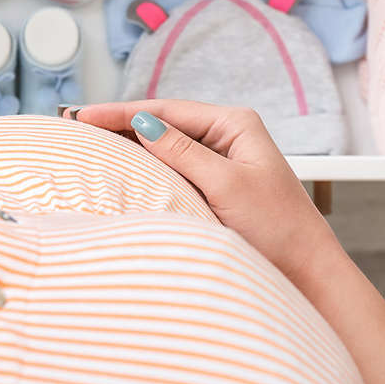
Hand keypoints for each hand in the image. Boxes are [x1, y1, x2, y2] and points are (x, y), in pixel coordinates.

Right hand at [67, 100, 339, 280]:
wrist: (308, 273)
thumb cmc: (278, 229)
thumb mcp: (225, 185)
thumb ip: (182, 153)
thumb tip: (142, 124)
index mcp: (235, 124)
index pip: (165, 110)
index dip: (120, 111)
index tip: (83, 114)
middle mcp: (228, 135)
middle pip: (162, 121)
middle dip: (119, 122)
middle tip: (76, 122)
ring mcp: (222, 159)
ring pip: (165, 143)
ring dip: (129, 142)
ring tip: (90, 140)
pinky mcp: (217, 184)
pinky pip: (173, 166)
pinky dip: (145, 163)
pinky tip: (123, 165)